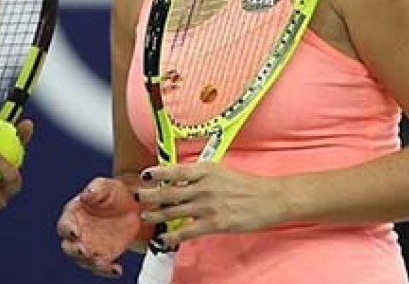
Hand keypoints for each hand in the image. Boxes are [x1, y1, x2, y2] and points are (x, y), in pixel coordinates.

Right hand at [56, 177, 143, 277]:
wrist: (133, 205)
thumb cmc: (114, 193)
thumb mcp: (106, 185)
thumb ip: (95, 189)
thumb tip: (85, 195)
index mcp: (74, 214)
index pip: (64, 225)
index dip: (68, 230)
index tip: (76, 232)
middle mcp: (78, 232)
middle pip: (69, 247)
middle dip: (75, 251)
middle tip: (85, 251)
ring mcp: (90, 245)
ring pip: (83, 260)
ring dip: (90, 263)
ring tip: (101, 262)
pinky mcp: (103, 255)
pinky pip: (101, 267)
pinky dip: (107, 270)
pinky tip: (116, 269)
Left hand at [135, 161, 286, 247]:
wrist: (271, 198)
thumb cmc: (247, 185)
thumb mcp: (221, 171)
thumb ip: (200, 175)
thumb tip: (179, 178)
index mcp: (206, 170)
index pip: (175, 170)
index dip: (157, 173)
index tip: (144, 176)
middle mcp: (204, 186)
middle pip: (170, 192)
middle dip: (150, 196)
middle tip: (137, 198)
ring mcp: (208, 205)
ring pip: (175, 211)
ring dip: (157, 214)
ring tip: (144, 217)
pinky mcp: (215, 223)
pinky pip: (188, 230)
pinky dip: (173, 235)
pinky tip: (163, 238)